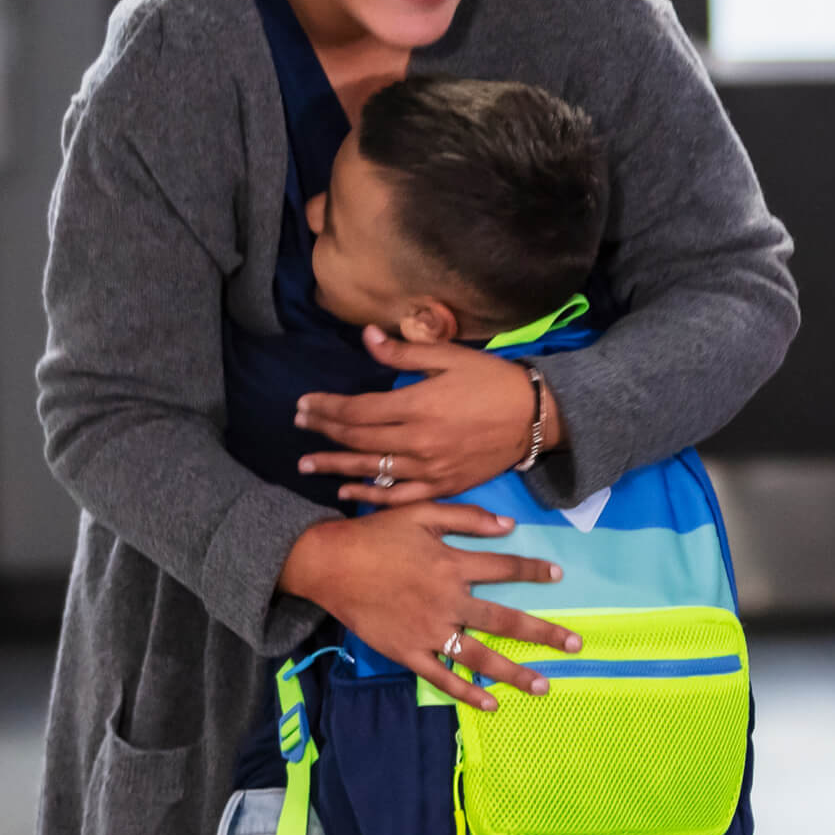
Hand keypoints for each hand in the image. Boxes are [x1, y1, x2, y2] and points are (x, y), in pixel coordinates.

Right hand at [277, 502, 582, 709]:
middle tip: (575, 645)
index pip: (505, 569)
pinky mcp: (408, 651)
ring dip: (515, 672)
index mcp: (452, 564)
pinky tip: (492, 703)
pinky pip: (443, 675)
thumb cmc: (376, 534)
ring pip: (480, 656)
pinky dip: (468, 691)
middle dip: (544, 633)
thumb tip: (508, 525)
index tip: (557, 577)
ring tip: (544, 686)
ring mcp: (428, 630)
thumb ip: (466, 518)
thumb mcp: (420, 512)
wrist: (329, 563)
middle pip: (505, 620)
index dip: (533, 571)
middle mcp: (447, 600)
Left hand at [295, 327, 560, 505]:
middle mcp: (418, 441)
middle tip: (299, 426)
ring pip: (372, 469)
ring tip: (307, 464)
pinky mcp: (442, 486)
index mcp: (417, 406)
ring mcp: (429, 468)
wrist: (535, 418)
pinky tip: (347, 493)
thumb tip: (367, 337)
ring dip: (336, 466)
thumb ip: (404, 353)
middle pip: (358, 438)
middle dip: (324, 431)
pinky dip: (370, 496)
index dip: (326, 407)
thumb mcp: (450, 356)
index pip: (357, 410)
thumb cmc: (492, 381)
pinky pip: (398, 497)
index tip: (304, 404)